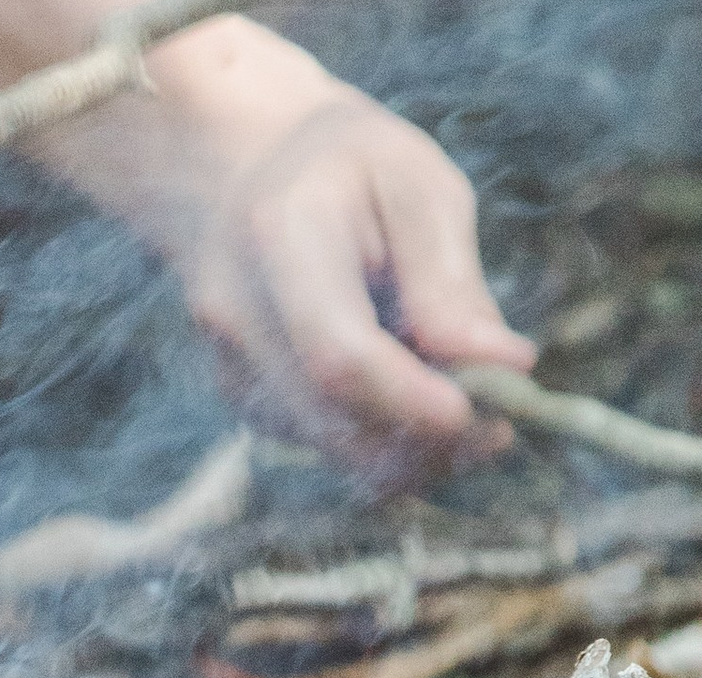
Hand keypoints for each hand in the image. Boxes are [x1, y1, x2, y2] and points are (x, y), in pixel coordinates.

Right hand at [170, 87, 536, 484]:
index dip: (412, 398)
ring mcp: (233, 368)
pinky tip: (418, 401)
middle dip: (422, 442)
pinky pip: (320, 438)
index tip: (483, 415)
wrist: (232, 175)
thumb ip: (450, 278)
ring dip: (407, 450)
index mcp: (282, 240)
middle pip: (332, 417)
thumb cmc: (344, 168)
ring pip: (328, 443)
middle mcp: (240, 318)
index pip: (340, 352)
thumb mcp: (415, 186)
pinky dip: (377, 437)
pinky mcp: (244, 399)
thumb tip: (504, 365)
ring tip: (476, 417)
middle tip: (499, 436)